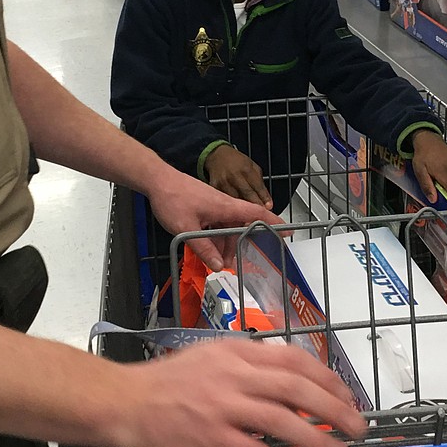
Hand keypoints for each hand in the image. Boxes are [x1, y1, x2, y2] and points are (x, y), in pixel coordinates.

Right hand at [123, 339, 365, 446]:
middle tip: (357, 428)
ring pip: (283, 420)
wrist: (124, 401)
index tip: (346, 397)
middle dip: (335, 409)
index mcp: (238, 352)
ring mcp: (223, 405)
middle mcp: (235, 374)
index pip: (294, 360)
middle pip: (298, 388)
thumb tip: (287, 383)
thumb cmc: (166, 384)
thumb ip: (247, 366)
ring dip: (318, 440)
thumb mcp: (211, 359)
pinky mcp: (211, 436)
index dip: (327, 379)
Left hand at [147, 162, 280, 271]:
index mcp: (226, 207)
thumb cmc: (173, 199)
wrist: (157, 180)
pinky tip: (209, 251)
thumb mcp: (186, 229)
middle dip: (242, 245)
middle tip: (240, 264)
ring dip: (226, 245)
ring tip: (220, 262)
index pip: (257, 214)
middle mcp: (224, 205)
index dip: (274, 223)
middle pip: (242, 226)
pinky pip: (217, 225)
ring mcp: (215, 206)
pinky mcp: (206, 208)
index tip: (289, 231)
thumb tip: (219, 266)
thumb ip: (204, 248)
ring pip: (228, 228)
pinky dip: (216, 238)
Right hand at [206, 144, 272, 209]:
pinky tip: (236, 212)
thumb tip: (267, 202)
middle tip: (261, 215)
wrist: (217, 156)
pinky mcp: (214, 188)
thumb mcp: (252, 167)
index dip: (264, 198)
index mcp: (246, 169)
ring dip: (243, 210)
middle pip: (247, 195)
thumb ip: (260, 184)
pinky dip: (231, 208)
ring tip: (249, 217)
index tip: (269, 207)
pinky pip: (224, 201)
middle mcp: (234, 176)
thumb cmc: (237, 162)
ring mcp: (223, 182)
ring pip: (235, 200)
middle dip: (255, 206)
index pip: (257, 186)